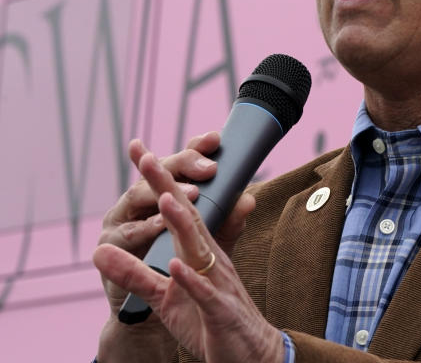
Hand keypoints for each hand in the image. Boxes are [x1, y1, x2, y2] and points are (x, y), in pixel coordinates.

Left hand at [93, 140, 278, 362]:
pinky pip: (204, 293)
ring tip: (167, 198)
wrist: (249, 354)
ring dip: (183, 223)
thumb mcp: (165, 295)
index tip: (138, 150)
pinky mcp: (220, 312)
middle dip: (169, 187)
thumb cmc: (209, 320)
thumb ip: (135, 273)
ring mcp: (217, 283)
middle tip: (148, 158)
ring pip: (199, 248)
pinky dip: (191, 279)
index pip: (176, 209)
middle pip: (189, 217)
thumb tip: (98, 251)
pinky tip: (176, 265)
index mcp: (197, 252)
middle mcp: (209, 260)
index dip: (159, 180)